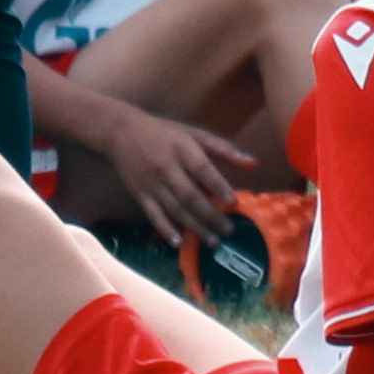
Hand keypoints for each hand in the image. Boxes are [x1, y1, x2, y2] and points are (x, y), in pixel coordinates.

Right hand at [76, 105, 256, 251]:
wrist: (120, 131)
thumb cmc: (163, 132)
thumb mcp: (193, 133)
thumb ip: (223, 149)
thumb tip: (254, 164)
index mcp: (181, 149)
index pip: (202, 169)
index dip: (218, 186)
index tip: (233, 202)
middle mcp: (166, 168)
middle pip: (189, 195)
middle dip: (210, 215)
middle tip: (228, 230)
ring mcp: (151, 183)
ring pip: (174, 209)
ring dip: (194, 227)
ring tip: (212, 241)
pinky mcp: (139, 194)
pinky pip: (153, 214)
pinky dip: (165, 229)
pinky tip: (178, 242)